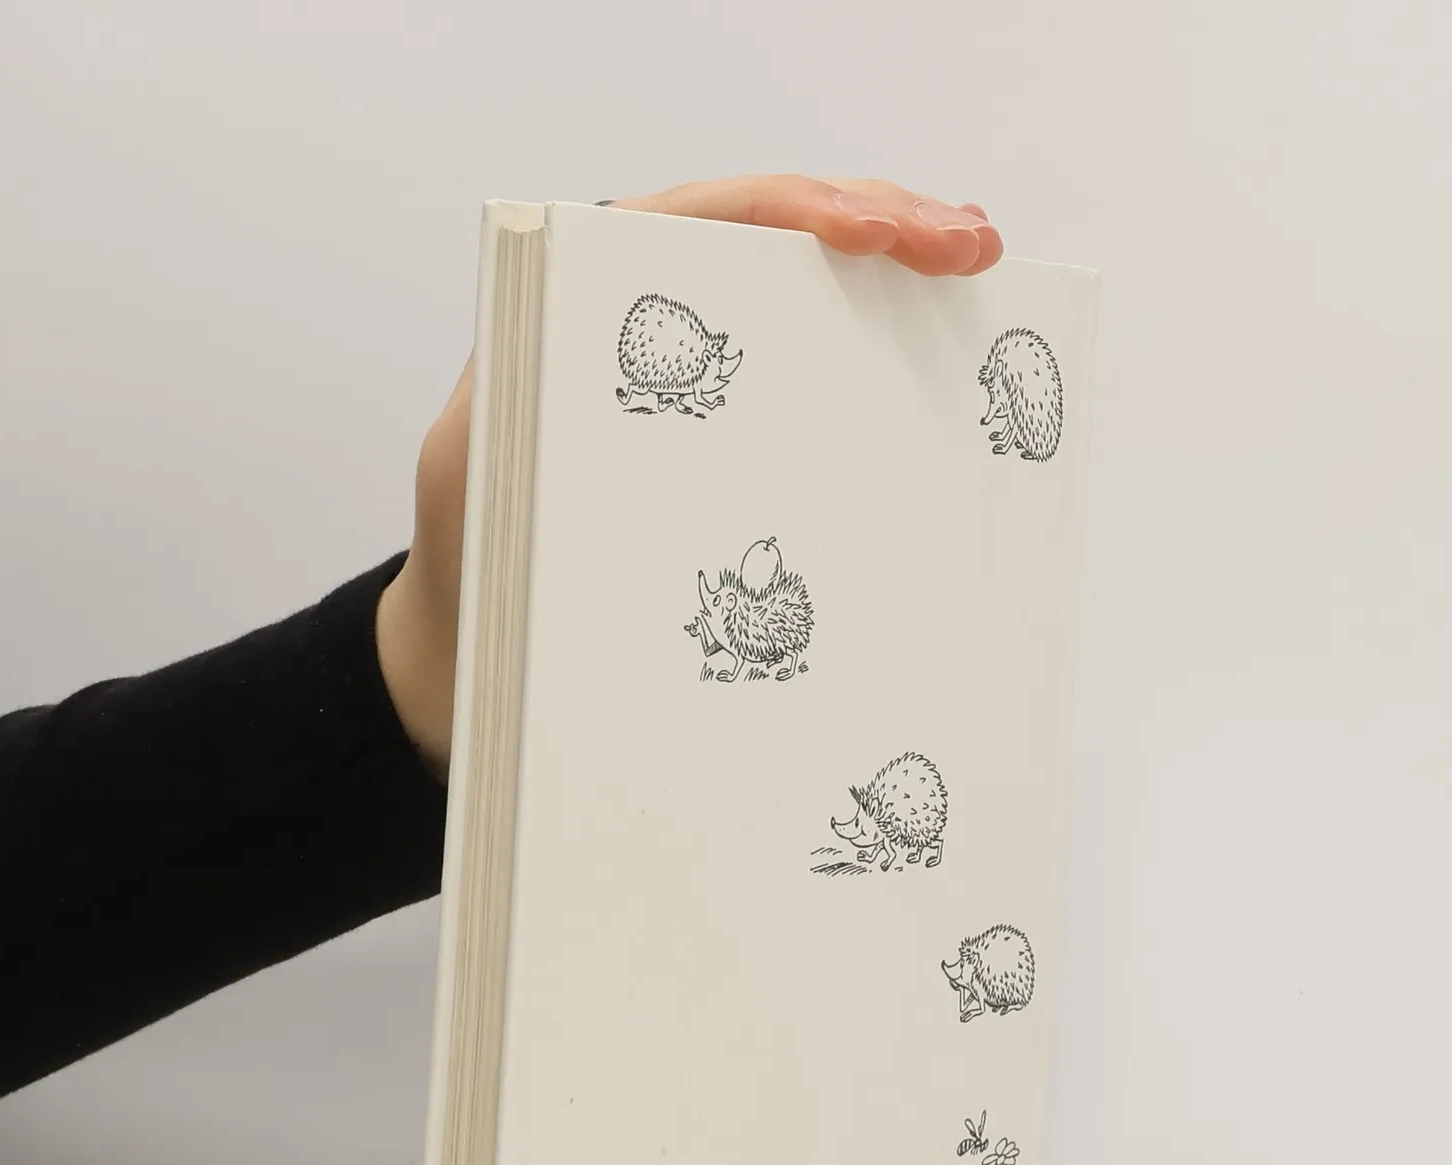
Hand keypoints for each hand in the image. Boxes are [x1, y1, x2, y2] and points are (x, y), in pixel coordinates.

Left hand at [375, 176, 1004, 771]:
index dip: (797, 208)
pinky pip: (812, 378)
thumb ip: (522, 410)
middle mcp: (642, 324)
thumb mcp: (484, 484)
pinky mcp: (730, 442)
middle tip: (970, 245)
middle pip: (772, 236)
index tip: (876, 234)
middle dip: (880, 221)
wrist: (487, 670)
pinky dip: (879, 353)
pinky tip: (942, 342)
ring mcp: (695, 385)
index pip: (701, 220)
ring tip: (975, 260)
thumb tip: (588, 364)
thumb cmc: (476, 581)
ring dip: (896, 269)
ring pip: (804, 293)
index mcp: (579, 308)